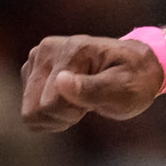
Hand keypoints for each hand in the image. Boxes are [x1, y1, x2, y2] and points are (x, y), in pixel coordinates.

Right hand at [20, 33, 165, 134]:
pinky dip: (50, 113)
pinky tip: (69, 101)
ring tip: (79, 102)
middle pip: (34, 109)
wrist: (136, 68)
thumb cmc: (135, 80)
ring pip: (29, 112)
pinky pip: (30, 109)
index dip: (72, 113)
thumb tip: (61, 82)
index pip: (51, 103)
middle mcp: (46, 50)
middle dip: (61, 116)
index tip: (94, 102)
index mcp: (70, 50)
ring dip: (55, 116)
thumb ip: (93, 89)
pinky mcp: (32, 70)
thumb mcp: (124, 89)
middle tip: (86, 104)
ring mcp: (37, 59)